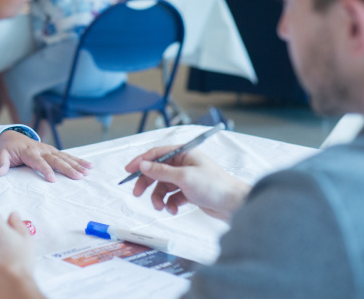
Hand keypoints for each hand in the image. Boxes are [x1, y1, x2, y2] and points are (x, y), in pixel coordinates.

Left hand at [0, 131, 91, 181]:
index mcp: (29, 151)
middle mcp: (41, 149)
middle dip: (67, 168)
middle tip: (78, 177)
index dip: (45, 170)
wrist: (11, 136)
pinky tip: (88, 166)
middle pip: (56, 159)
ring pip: (64, 157)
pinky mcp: (53, 151)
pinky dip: (78, 160)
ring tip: (88, 171)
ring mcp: (48, 149)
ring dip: (77, 164)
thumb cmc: (6, 148)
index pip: (38, 162)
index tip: (53, 180)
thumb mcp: (1, 154)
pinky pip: (67, 156)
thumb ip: (1, 163)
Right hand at [124, 145, 249, 221]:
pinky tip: (173, 209)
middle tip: (137, 193)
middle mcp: (184, 163)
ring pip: (163, 185)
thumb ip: (161, 171)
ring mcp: (186, 178)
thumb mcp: (184, 177)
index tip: (128, 171)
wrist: (235, 205)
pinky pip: (172, 196)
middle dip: (147, 183)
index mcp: (184, 153)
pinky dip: (170, 203)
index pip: (156, 153)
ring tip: (161, 207)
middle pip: (157, 170)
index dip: (141, 161)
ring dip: (159, 197)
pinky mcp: (189, 191)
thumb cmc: (214, 186)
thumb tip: (143, 165)